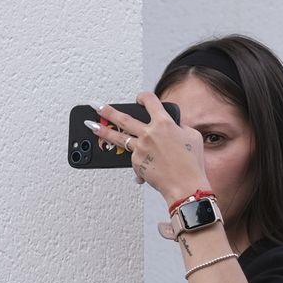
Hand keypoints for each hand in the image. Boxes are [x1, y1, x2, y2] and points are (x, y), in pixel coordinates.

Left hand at [87, 93, 208, 202]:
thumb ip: (178, 128)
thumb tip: (172, 127)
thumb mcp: (192, 137)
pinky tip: (146, 164)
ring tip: (91, 125)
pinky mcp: (136, 163)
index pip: (150, 101)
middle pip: (124, 118)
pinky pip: (134, 158)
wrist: (185, 185)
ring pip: (118, 137)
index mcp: (164, 123)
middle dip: (108, 111)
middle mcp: (149, 133)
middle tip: (97, 106)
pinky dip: (137, 159)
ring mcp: (140, 148)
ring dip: (102, 130)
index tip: (139, 98)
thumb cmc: (191, 163)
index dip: (144, 97)